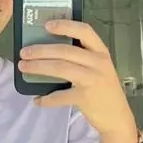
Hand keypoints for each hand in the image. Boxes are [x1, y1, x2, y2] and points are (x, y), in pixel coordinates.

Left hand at [18, 18, 136, 138]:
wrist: (117, 117)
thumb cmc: (104, 90)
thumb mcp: (99, 68)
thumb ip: (82, 58)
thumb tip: (50, 50)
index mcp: (101, 52)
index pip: (84, 31)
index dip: (65, 26)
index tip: (47, 25)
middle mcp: (98, 63)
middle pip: (65, 50)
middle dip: (41, 50)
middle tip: (25, 52)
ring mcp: (92, 80)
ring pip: (60, 68)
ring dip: (39, 67)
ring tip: (24, 66)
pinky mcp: (85, 97)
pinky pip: (60, 95)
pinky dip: (47, 98)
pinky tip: (38, 100)